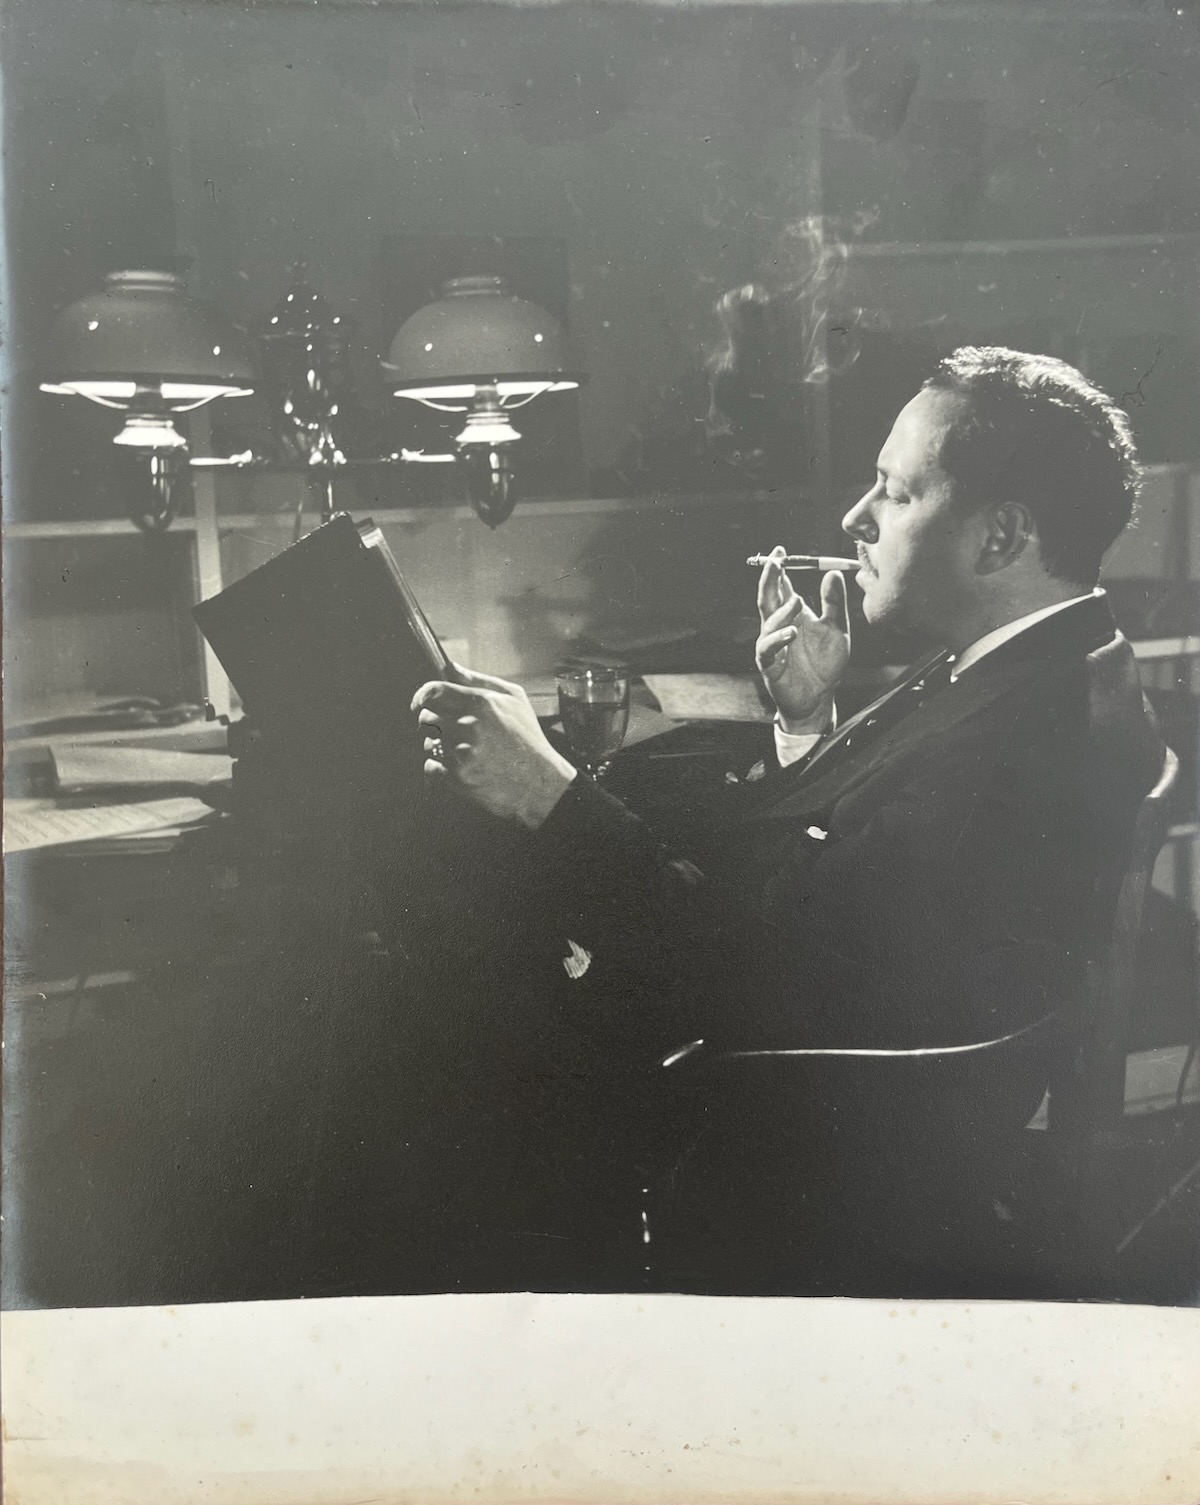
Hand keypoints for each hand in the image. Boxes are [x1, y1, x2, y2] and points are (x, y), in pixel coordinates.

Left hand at [411, 665, 576, 829]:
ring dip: (437, 746)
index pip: (432, 693)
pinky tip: (457, 767)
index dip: (421, 697)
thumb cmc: (528, 738)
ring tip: (460, 750)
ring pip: (428, 743)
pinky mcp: (458, 779)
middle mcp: (468, 727)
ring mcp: (461, 754)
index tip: (420, 704)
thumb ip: (478, 679)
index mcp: (480, 704)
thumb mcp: (514, 698)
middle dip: (433, 722)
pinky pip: (430, 767)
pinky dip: (438, 767)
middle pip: (426, 718)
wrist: (540, 782)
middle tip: (449, 730)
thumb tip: (449, 667)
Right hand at [755, 545, 849, 732]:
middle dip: (769, 578)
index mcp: (792, 614)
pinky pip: (768, 648)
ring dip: (781, 610)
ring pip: (768, 621)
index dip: (778, 569)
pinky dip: (778, 638)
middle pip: (768, 597)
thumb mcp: (837, 629)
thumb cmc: (825, 664)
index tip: (781, 551)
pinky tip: (791, 633)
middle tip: (775, 562)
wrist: (820, 698)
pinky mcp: (769, 664)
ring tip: (797, 602)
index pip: (781, 586)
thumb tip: (833, 573)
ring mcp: (771, 644)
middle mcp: (778, 626)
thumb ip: (834, 603)